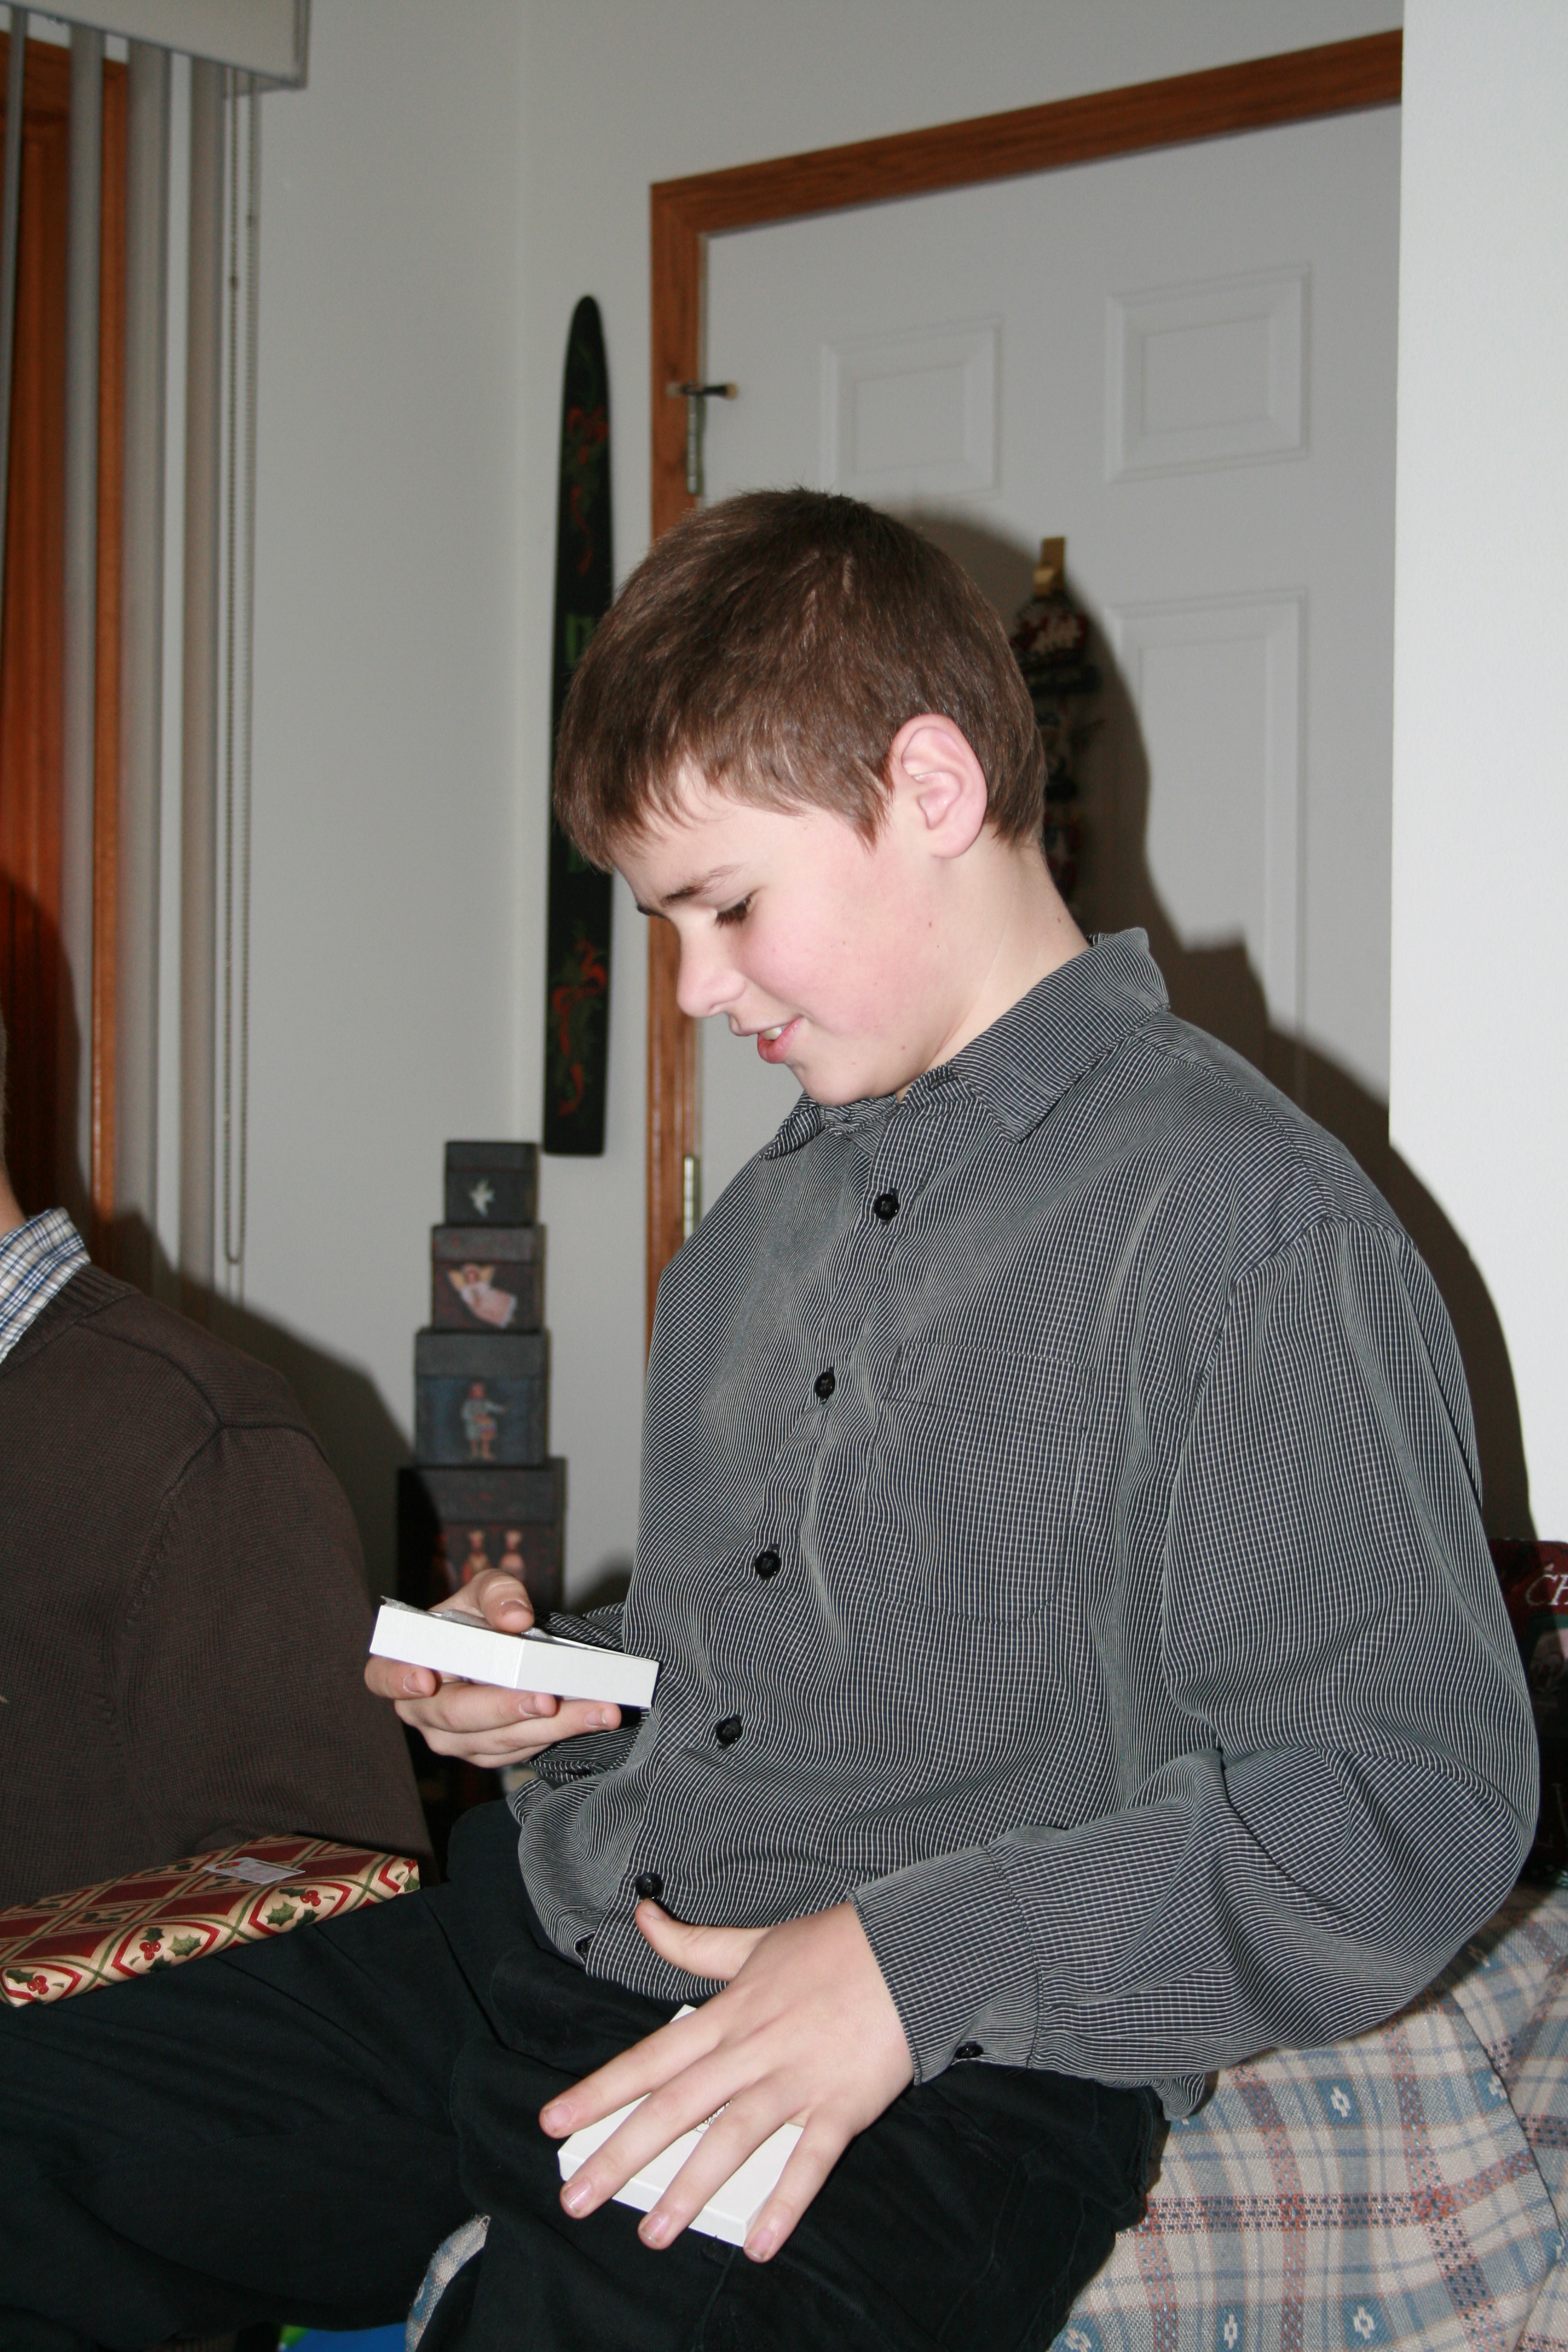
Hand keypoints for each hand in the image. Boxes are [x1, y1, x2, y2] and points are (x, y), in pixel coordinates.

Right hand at [363, 1569, 620, 1766]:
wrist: (502, 1647)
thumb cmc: (479, 1617)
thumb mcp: (486, 1590)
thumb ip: (498, 1593)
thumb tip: (515, 1618)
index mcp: (406, 1663)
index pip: (382, 1676)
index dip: (398, 1679)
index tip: (426, 1679)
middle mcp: (422, 1709)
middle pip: (454, 1717)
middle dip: (504, 1708)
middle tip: (546, 1698)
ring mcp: (453, 1738)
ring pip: (493, 1742)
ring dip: (548, 1728)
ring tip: (595, 1709)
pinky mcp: (486, 1753)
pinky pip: (517, 1752)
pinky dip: (558, 1735)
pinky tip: (591, 1719)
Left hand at [539, 1899, 913, 2261]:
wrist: (909, 1947)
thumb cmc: (831, 1948)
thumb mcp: (754, 1942)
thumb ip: (693, 1944)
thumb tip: (644, 1917)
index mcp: (727, 2015)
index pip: (650, 2059)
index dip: (600, 2091)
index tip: (555, 2123)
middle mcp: (751, 2050)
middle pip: (675, 2106)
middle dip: (621, 2154)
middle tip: (577, 2198)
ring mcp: (795, 2078)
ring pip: (732, 2136)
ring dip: (690, 2186)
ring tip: (654, 2231)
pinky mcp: (841, 2103)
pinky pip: (809, 2160)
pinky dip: (785, 2201)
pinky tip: (759, 2241)